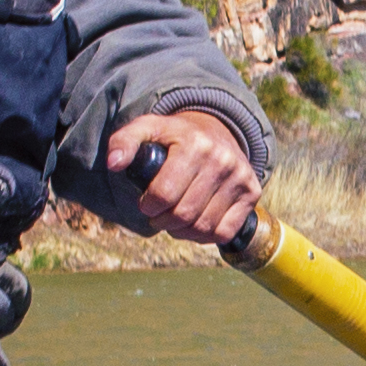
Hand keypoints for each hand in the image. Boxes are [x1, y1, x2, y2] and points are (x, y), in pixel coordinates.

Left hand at [108, 109, 260, 244]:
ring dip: (181, 232)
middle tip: (157, 217)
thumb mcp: (149, 129)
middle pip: (183, 214)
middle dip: (163, 222)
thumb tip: (113, 163)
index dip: (148, 207)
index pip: (164, 194)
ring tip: (174, 221)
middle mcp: (222, 160)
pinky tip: (195, 226)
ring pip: (203, 227)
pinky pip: (224, 232)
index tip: (146, 205)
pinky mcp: (252, 193)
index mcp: (194, 144)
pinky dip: (205, 237)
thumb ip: (124, 141)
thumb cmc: (176, 136)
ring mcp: (240, 178)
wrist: (218, 130)